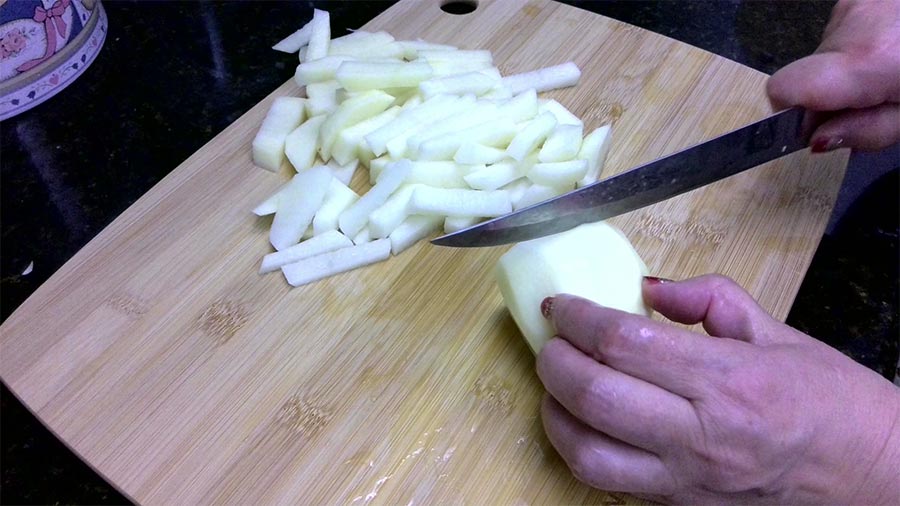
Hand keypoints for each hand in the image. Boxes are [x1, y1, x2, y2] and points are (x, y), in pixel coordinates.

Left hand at [537, 275, 899, 503]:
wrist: (868, 473)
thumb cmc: (827, 398)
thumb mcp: (775, 331)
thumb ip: (707, 298)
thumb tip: (647, 286)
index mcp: (729, 380)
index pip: (625, 343)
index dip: (578, 318)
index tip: (560, 304)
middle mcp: (702, 434)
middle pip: (595, 396)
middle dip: (554, 361)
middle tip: (551, 339)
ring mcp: (687, 477)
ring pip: (588, 453)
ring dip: (554, 412)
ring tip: (556, 382)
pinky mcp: (679, 504)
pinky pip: (607, 482)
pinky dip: (578, 447)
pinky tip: (579, 420)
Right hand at [766, 0, 899, 150]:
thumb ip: (867, 131)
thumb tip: (818, 140)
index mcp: (864, 61)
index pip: (785, 89)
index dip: (794, 113)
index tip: (822, 125)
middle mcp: (852, 24)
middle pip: (809, 73)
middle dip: (835, 94)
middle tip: (882, 98)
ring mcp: (857, 2)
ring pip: (830, 51)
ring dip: (854, 68)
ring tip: (897, 68)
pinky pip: (848, 29)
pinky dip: (866, 45)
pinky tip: (898, 47)